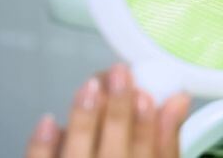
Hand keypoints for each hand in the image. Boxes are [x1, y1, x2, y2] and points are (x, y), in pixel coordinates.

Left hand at [25, 64, 190, 157]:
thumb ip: (169, 140)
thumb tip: (178, 100)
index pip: (149, 153)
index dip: (146, 124)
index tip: (146, 94)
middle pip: (116, 150)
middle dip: (118, 110)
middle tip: (120, 74)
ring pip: (79, 154)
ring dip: (85, 120)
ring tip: (91, 86)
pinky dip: (44, 145)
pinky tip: (50, 120)